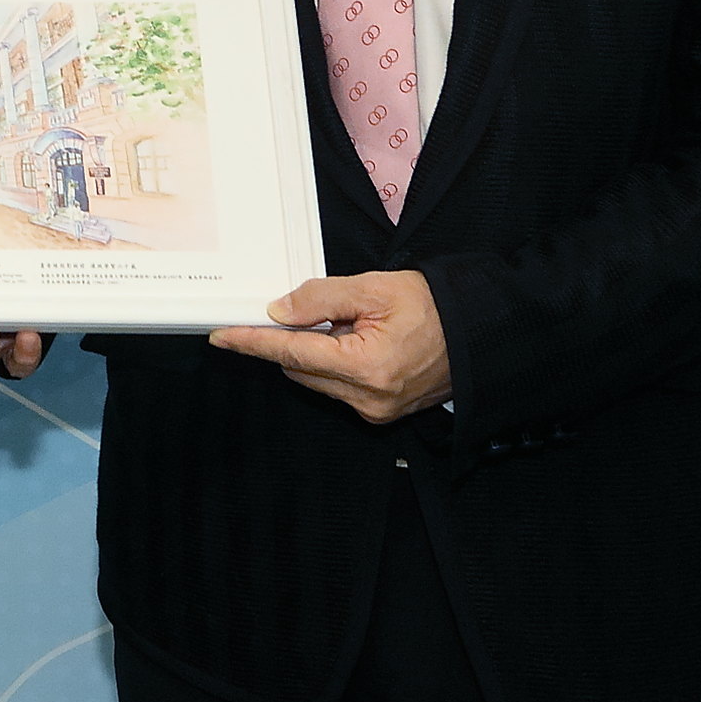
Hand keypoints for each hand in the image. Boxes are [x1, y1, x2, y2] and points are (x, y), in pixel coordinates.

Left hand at [208, 270, 451, 423]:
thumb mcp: (374, 288)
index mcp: (367, 368)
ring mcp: (375, 411)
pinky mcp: (381, 413)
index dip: (253, 342)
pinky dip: (336, 363)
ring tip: (349, 323)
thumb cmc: (434, 308)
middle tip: (300, 309)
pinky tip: (357, 341)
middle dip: (291, 340)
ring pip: (317, 379)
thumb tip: (278, 312)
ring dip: (317, 352)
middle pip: (301, 369)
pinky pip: (338, 387)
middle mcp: (368, 399)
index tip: (222, 336)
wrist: (479, 334)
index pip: (292, 354)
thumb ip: (321, 298)